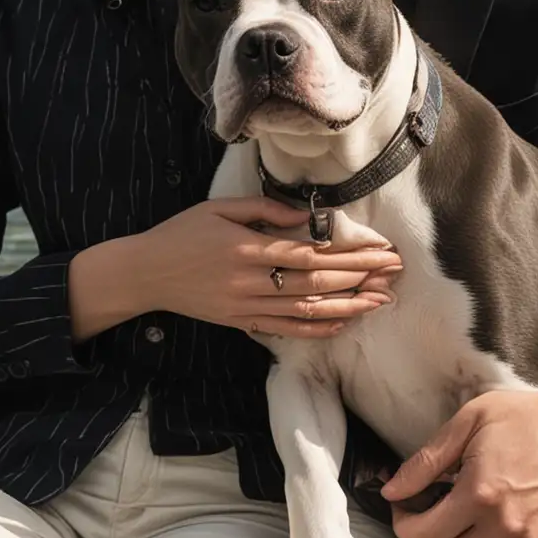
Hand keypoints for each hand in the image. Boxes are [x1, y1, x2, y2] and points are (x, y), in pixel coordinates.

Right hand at [68, 197, 400, 341]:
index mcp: (247, 247)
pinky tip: (342, 323)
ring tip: (380, 301)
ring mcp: (246, 306)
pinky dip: (316, 329)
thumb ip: (264, 210)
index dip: (349, 254)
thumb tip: (307, 216)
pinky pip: (285, 329)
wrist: (144, 273)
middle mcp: (250, 280)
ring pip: (306, 310)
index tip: (380, 250)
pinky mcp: (240, 322)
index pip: (310, 254)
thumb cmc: (182, 233)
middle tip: (393, 272)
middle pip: (316, 283)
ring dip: (348, 306)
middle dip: (359, 277)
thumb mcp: (219, 208)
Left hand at [381, 378, 537, 537]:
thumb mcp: (471, 420)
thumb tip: (391, 490)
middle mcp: (503, 526)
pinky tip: (490, 529)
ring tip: (463, 517)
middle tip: (432, 511)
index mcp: (478, 493)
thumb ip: (427, 459)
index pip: (422, 534)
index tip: (405, 505)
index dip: (403, 522)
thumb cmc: (528, 416)